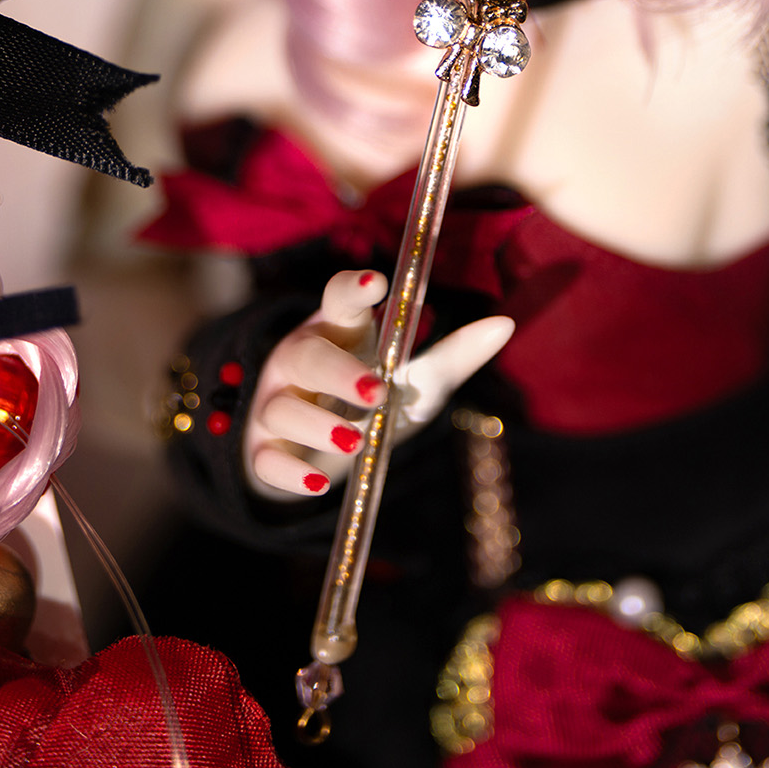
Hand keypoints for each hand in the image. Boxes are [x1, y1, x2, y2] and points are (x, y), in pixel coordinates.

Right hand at [244, 268, 513, 498]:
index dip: (352, 288)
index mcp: (338, 330)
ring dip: (318, 423)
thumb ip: (453, 355)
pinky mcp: (263, 448)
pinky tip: (319, 484)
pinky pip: (266, 459)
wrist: (322, 452)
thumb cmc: (371, 400)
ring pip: (282, 407)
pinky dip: (291, 472)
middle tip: (376, 393)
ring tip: (355, 441)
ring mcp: (276, 402)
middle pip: (307, 355)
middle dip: (338, 373)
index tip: (377, 283)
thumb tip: (505, 324)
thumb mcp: (414, 380)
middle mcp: (299, 358)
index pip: (337, 298)